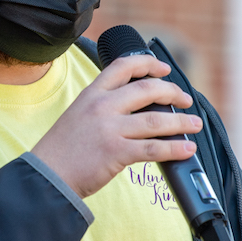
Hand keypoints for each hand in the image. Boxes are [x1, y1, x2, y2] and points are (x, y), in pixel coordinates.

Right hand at [31, 54, 201, 198]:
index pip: (123, 66)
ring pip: (156, 121)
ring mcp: (109, 129)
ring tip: (195, 124)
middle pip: (147, 89)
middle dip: (172, 93)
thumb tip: (138, 111)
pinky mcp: (116, 152)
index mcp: (91, 94)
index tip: (165, 69)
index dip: (148, 64)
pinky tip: (187, 149)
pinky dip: (175, 149)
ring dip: (182, 122)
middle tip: (185, 100)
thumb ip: (103, 108)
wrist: (46, 176)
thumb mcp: (78, 115)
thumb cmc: (62, 150)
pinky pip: (154, 149)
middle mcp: (102, 106)